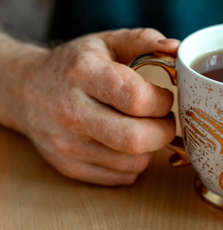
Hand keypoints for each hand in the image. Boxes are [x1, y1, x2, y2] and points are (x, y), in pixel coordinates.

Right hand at [9, 29, 178, 184]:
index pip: (136, 99)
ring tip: (142, 128)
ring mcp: (68, 145)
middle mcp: (71, 111)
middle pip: (136, 139)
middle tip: (162, 120)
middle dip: (163, 131)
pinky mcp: (70, 168)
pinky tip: (124, 144)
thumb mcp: (106, 43)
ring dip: (150, 148)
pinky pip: (123, 177)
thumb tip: (176, 50)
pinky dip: (134, 163)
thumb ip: (144, 41)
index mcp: (83, 73)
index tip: (163, 98)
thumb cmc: (76, 66)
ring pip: (134, 162)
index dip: (162, 102)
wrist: (27, 91)